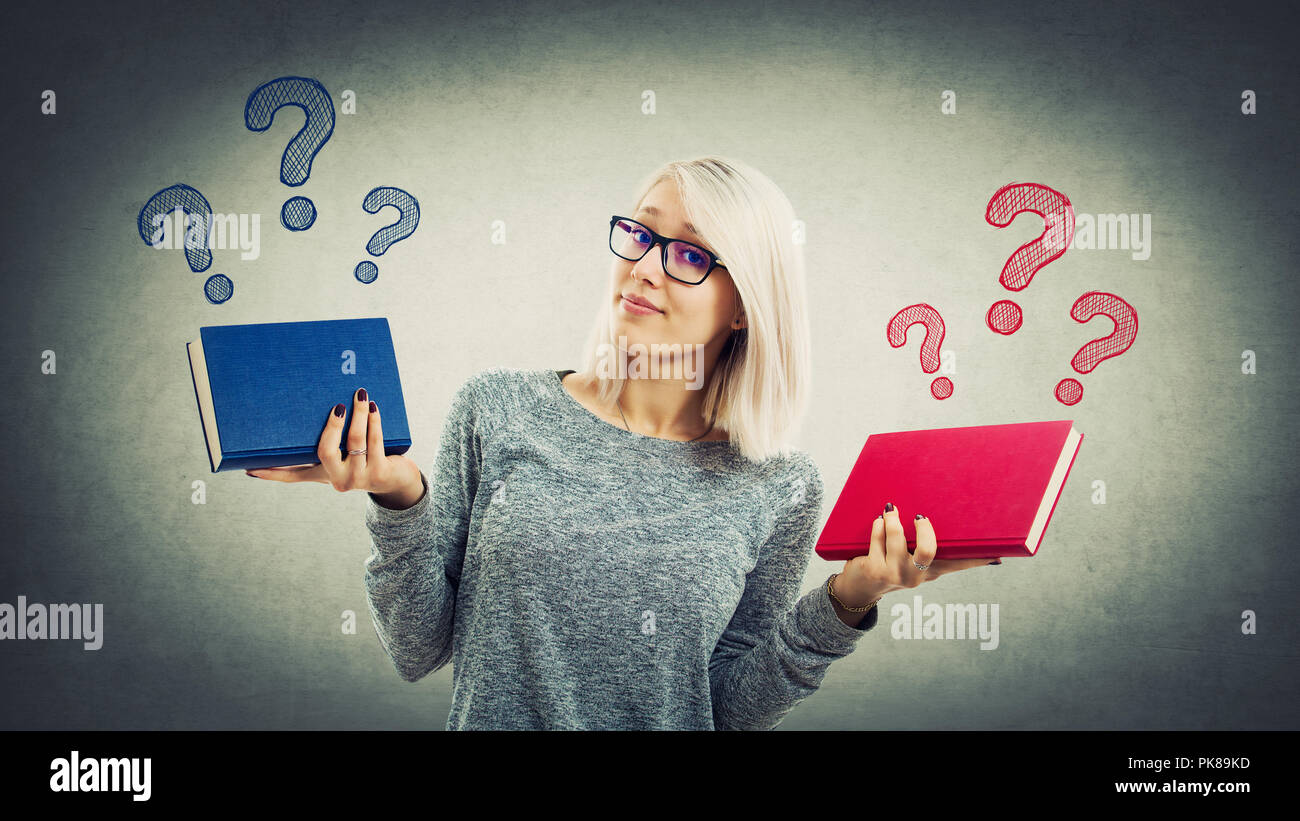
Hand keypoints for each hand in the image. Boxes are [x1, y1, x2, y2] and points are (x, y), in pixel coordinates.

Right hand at [244, 387, 421, 501]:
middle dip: (331, 425)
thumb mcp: (339, 461)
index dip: (272, 473)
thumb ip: (324, 449)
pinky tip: (372, 407)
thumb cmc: (362, 463)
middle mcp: (338, 480)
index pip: (292, 476)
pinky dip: (373, 421)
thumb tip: (307, 424)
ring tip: (360, 394)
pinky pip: (374, 440)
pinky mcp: (379, 472)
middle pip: (325, 451)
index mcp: (324, 475)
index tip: (249, 468)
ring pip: (355, 440)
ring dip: (358, 413)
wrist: (395, 483)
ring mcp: (358, 477)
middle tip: (336, 406)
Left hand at [831, 502, 996, 610]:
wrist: (859, 588)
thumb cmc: (889, 566)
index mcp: (931, 571)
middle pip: (928, 551)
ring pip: (897, 540)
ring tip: (890, 510)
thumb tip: (939, 523)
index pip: (959, 565)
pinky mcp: (875, 570)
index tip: (999, 554)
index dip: (978, 559)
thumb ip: (927, 547)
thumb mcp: (911, 560)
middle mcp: (916, 576)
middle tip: (919, 516)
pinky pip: (878, 539)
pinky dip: (878, 526)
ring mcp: (895, 574)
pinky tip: (879, 522)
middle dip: (924, 529)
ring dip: (893, 520)